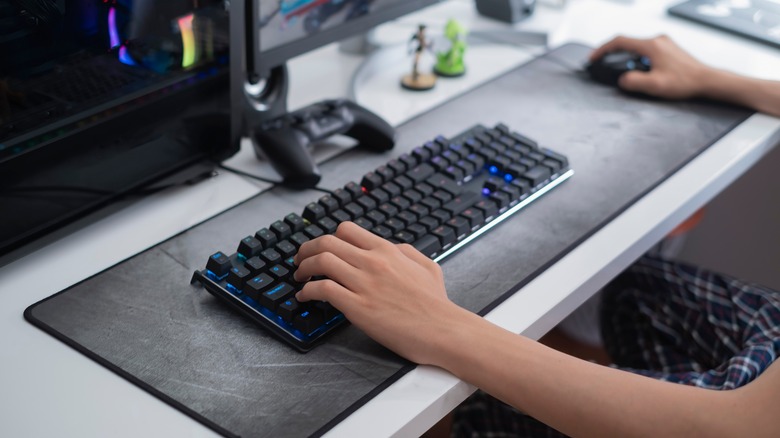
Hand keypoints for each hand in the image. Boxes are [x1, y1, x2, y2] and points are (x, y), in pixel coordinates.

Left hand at [293, 222, 468, 364]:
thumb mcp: (427, 265)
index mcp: (387, 250)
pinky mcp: (358, 307)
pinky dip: (307, 291)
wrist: (443, 330)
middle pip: (327, 242)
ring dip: (303, 267)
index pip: (346, 230)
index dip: (328, 237)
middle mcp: (373, 262)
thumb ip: (404, 251)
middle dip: (307, 249)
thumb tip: (388, 246)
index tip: (320, 247)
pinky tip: (304, 297)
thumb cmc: (437, 304)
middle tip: (300, 260)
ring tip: (299, 277)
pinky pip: (323, 289)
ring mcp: (364, 284)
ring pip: (321, 261)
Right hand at [590, 35, 713, 98]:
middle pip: (627, 43)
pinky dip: (638, 60)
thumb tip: (623, 80)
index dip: (602, 49)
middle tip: (605, 65)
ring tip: (628, 74)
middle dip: (614, 55)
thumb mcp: (654, 86)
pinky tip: (643, 72)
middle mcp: (657, 40)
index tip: (593, 57)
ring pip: (637, 48)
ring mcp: (663, 43)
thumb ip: (633, 82)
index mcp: (651, 45)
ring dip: (628, 59)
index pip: (619, 41)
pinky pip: (646, 51)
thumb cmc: (685, 81)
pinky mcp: (668, 49)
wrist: (706, 80)